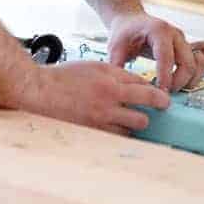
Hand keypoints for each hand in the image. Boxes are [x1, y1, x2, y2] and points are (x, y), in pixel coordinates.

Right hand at [16, 61, 169, 134]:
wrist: (40, 91)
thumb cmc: (65, 77)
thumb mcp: (95, 67)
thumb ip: (118, 74)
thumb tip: (139, 84)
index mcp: (110, 81)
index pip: (145, 88)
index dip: (157, 95)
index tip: (163, 100)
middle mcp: (108, 100)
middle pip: (145, 112)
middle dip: (150, 112)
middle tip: (152, 111)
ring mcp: (101, 118)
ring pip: (133, 127)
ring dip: (134, 124)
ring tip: (130, 119)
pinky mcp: (92, 131)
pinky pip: (116, 136)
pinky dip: (119, 132)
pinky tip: (115, 127)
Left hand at [108, 14, 203, 91]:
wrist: (132, 21)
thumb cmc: (124, 33)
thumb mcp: (115, 47)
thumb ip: (117, 65)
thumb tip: (119, 86)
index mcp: (158, 30)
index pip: (167, 57)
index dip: (165, 77)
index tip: (159, 92)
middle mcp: (176, 34)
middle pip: (188, 63)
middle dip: (178, 83)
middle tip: (164, 94)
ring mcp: (185, 40)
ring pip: (200, 63)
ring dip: (191, 80)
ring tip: (174, 88)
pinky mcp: (189, 46)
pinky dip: (202, 69)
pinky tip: (186, 78)